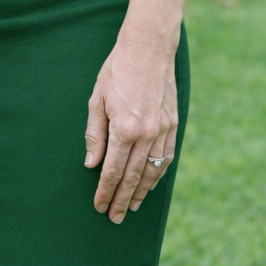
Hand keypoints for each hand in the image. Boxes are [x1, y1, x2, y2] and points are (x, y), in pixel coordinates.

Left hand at [84, 32, 177, 221]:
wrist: (148, 48)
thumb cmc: (117, 70)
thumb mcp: (97, 98)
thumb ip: (95, 133)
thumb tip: (91, 163)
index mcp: (124, 127)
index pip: (112, 170)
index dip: (105, 191)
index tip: (99, 206)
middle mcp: (146, 133)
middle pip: (132, 176)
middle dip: (121, 199)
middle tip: (114, 217)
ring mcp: (163, 130)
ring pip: (152, 172)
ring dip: (141, 192)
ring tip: (131, 207)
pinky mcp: (173, 125)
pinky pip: (166, 158)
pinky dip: (157, 175)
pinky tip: (150, 184)